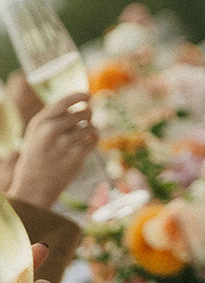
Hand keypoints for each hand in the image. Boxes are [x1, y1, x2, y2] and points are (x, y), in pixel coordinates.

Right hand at [10, 94, 97, 209]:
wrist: (33, 187)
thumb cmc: (37, 156)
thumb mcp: (36, 133)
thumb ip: (53, 117)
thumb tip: (81, 102)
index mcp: (40, 122)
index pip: (64, 102)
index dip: (79, 96)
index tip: (88, 95)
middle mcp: (51, 130)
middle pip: (82, 113)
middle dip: (88, 114)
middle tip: (87, 118)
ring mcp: (64, 143)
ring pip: (90, 127)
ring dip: (91, 129)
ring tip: (85, 133)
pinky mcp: (75, 156)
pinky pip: (94, 140)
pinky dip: (94, 140)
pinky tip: (90, 141)